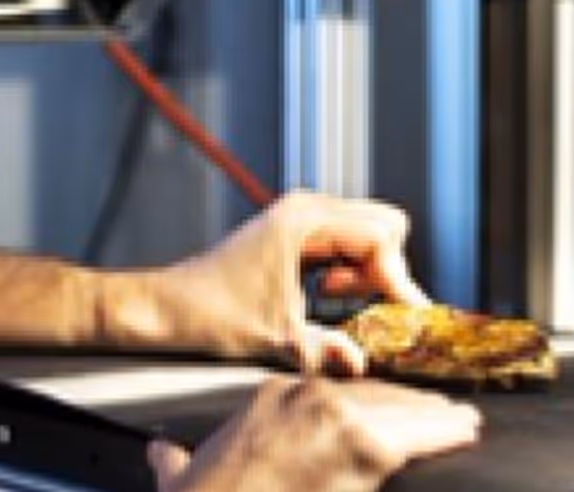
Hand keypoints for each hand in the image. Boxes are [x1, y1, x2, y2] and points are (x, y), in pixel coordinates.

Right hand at [147, 376, 480, 491]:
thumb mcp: (181, 473)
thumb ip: (176, 460)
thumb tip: (164, 456)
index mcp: (269, 396)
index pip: (335, 389)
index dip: (370, 401)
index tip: (387, 408)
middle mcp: (305, 396)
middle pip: (373, 395)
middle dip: (407, 406)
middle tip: (440, 410)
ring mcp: (336, 417)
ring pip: (401, 409)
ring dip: (434, 416)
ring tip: (461, 419)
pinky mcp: (362, 446)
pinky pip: (419, 434)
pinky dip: (447, 431)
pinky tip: (465, 429)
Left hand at [153, 191, 428, 373]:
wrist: (169, 307)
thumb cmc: (212, 314)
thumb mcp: (276, 339)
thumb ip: (324, 350)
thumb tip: (362, 364)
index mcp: (304, 220)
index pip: (380, 237)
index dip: (396, 279)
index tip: (404, 316)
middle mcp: (306, 208)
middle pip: (383, 225)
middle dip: (387, 268)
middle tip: (372, 307)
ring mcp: (300, 217)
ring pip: (367, 231)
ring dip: (368, 269)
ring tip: (341, 302)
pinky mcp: (295, 232)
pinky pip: (345, 240)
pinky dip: (350, 267)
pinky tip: (328, 295)